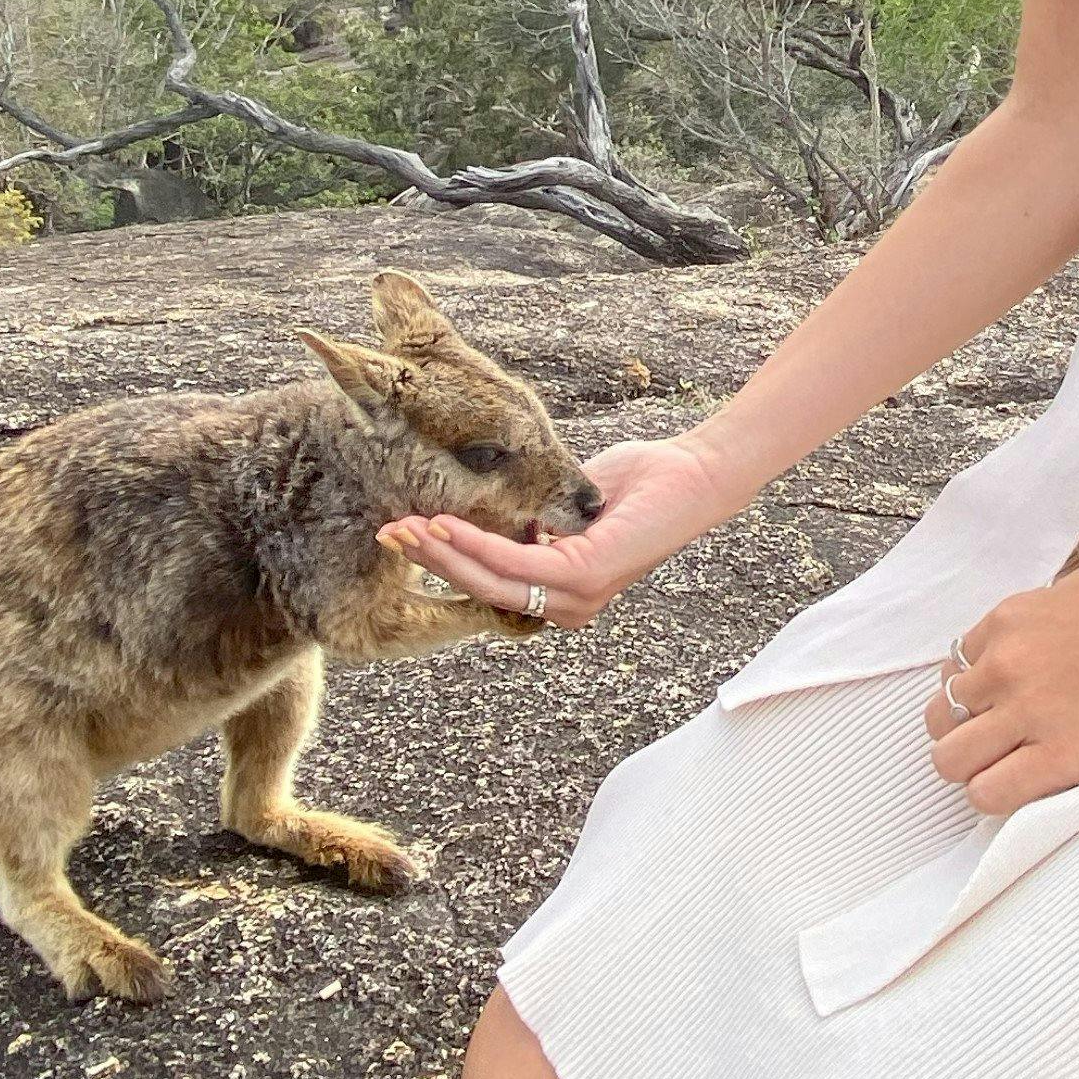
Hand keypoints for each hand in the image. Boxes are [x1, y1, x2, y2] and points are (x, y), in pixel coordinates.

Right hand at [381, 433, 730, 631]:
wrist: (693, 474)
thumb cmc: (638, 484)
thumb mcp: (566, 503)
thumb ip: (528, 515)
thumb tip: (483, 505)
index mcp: (559, 592)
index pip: (487, 584)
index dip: (442, 562)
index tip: (403, 534)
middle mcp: (565, 605)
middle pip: (480, 588)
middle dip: (427, 561)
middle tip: (385, 533)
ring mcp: (576, 596)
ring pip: (488, 580)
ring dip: (440, 554)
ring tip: (402, 528)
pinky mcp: (586, 575)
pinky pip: (514, 563)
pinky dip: (473, 545)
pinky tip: (442, 525)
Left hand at [922, 550, 1078, 813]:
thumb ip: (1040, 618)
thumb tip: (1028, 641)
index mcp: (1009, 621)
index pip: (954, 670)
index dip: (976, 697)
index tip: (1003, 710)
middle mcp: (1005, 664)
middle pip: (941, 717)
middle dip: (966, 734)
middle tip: (1003, 746)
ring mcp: (1028, 712)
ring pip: (951, 761)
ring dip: (976, 771)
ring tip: (1013, 773)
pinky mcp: (1059, 758)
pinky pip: (989, 793)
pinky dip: (999, 797)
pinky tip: (1031, 790)